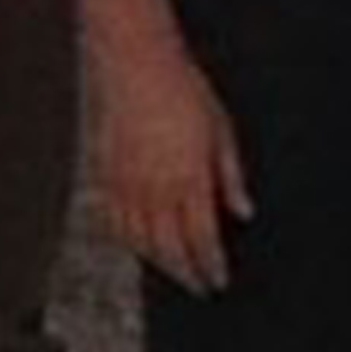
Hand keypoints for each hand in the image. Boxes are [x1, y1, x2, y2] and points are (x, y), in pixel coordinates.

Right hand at [84, 30, 253, 295]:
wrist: (137, 64)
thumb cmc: (185, 91)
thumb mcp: (222, 130)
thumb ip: (231, 176)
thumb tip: (244, 212)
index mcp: (189, 178)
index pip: (202, 238)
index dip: (210, 265)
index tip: (218, 282)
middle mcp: (156, 189)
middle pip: (169, 249)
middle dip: (185, 273)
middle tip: (198, 287)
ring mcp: (127, 184)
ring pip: (140, 241)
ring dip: (158, 263)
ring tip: (174, 271)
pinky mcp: (106, 175)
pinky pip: (115, 222)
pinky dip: (128, 241)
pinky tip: (139, 245)